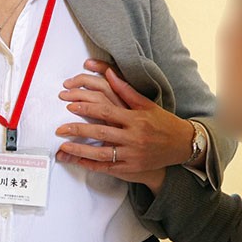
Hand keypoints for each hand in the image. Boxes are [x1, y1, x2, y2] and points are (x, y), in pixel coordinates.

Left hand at [55, 59, 193, 185]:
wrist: (181, 145)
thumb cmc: (162, 122)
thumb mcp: (146, 104)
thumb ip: (125, 90)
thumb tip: (108, 73)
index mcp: (136, 118)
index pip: (106, 112)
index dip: (87, 108)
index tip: (69, 106)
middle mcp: (134, 137)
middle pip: (101, 133)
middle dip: (78, 130)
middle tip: (59, 129)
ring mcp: (133, 154)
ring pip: (101, 154)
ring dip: (81, 151)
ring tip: (63, 148)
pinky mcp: (132, 167)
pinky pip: (108, 168)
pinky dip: (91, 165)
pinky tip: (77, 162)